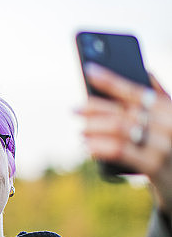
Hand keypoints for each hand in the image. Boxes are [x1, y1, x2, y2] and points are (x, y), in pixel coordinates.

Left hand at [79, 63, 171, 213]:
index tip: (89, 70)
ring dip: (94, 128)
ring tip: (81, 131)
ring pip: (119, 128)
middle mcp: (169, 124)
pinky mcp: (156, 166)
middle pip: (124, 111)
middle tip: (74, 109)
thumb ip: (161, 98)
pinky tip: (88, 146)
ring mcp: (163, 145)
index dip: (111, 80)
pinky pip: (120, 150)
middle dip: (95, 108)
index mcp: (171, 109)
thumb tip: (145, 70)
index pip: (136, 91)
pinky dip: (100, 146)